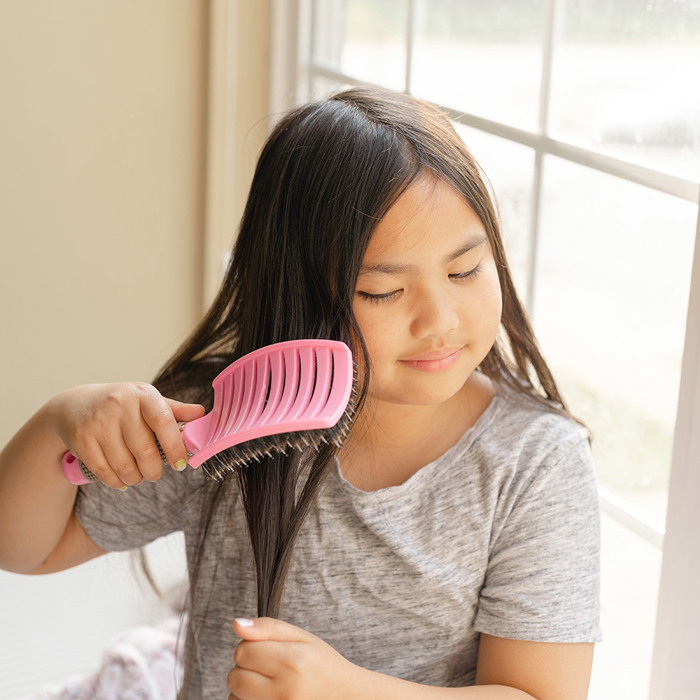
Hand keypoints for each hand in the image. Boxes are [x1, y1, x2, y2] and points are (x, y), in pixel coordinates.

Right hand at [49, 383, 204, 488]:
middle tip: (155, 473)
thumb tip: (203, 415)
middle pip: (145, 452)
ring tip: (138, 475)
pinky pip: (104, 472)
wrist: (75, 405)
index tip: (180, 463)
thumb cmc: (122, 404)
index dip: (175, 447)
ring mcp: (98, 423)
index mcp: (143, 394)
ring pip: (125, 466)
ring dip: (136, 478)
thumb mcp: (147, 400)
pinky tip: (121, 479)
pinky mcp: (81, 440)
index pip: (164, 422)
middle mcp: (119, 405)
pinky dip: (116, 481)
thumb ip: (174, 410)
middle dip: (154, 471)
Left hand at [228, 617, 371, 699]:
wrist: (345, 697)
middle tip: (267, 666)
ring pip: (234, 697)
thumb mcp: (302, 638)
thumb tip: (236, 624)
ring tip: (270, 683)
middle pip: (235, 677)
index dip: (250, 646)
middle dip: (245, 668)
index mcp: (292, 662)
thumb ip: (269, 628)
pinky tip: (267, 696)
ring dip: (245, 689)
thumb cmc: (322, 665)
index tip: (265, 649)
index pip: (243, 651)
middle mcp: (284, 691)